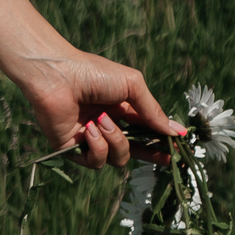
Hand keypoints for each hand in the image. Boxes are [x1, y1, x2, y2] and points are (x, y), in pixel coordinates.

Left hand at [20, 50, 183, 169]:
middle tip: (165, 157)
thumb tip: (176, 131)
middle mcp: (106, 126)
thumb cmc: (93, 72)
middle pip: (135, 150)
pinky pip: (96, 162)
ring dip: (116, 141)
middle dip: (151, 154)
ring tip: (102, 120)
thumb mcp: (132, 86)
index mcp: (121, 109)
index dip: (161, 141)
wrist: (57, 74)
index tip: (177, 148)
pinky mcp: (73, 149)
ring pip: (118, 158)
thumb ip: (152, 111)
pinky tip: (90, 129)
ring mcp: (90, 139)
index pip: (145, 131)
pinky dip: (97, 147)